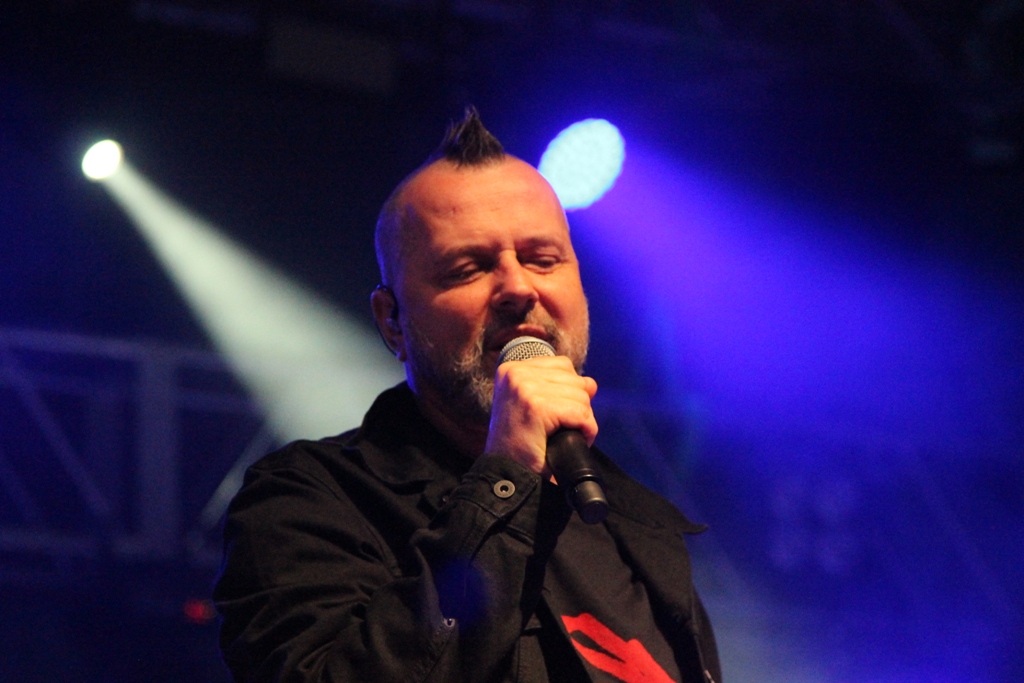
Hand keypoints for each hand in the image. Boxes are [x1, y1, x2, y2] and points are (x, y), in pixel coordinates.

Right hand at [484, 355, 597, 474]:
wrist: (507, 474)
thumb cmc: (519, 445)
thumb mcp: (532, 405)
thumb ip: (558, 387)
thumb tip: (590, 384)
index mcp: (511, 369)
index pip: (562, 365)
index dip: (567, 392)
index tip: (551, 414)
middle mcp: (516, 374)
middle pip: (575, 380)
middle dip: (575, 407)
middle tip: (554, 429)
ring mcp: (526, 388)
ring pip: (582, 398)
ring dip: (579, 421)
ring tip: (558, 435)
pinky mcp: (539, 407)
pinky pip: (582, 414)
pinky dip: (585, 431)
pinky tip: (567, 440)